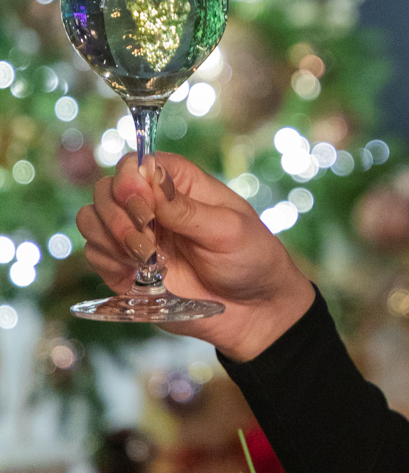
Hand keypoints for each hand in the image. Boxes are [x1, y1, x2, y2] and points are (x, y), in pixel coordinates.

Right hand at [76, 152, 314, 359]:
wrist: (253, 310)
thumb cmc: (250, 258)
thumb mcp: (228, 230)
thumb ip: (186, 208)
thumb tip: (152, 175)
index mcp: (179, 184)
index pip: (135, 163)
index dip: (128, 179)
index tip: (142, 204)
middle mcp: (151, 205)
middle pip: (105, 189)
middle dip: (117, 213)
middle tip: (146, 240)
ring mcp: (136, 236)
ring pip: (92, 219)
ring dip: (109, 237)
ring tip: (145, 258)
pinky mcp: (125, 269)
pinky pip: (95, 254)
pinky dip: (107, 260)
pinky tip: (137, 272)